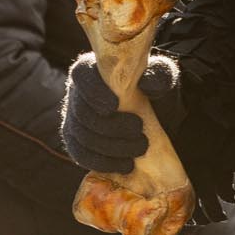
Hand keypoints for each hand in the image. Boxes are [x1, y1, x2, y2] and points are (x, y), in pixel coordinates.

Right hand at [62, 52, 178, 173]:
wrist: (151, 112)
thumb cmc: (151, 88)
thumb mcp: (160, 76)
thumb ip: (158, 74)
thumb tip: (148, 83)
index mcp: (91, 70)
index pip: (81, 76)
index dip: (93, 92)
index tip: (114, 105)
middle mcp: (76, 94)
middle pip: (82, 112)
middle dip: (110, 126)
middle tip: (138, 131)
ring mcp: (74, 119)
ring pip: (82, 137)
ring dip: (110, 147)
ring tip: (139, 149)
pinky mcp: (76, 142)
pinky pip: (81, 155)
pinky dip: (103, 162)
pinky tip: (126, 165)